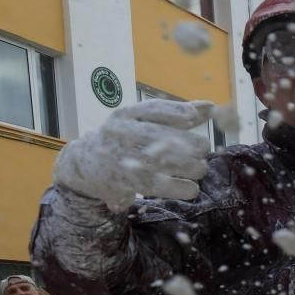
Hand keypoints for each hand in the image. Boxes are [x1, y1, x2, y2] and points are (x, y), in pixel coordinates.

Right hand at [53, 99, 214, 206]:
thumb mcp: (138, 121)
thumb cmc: (122, 140)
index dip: (175, 111)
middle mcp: (120, 134)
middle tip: (202, 150)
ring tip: (199, 168)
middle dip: (191, 144)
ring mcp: (122, 158)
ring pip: (165, 162)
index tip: (193, 116)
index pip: (152, 109)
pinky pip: (161, 185)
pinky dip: (183, 188)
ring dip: (191, 167)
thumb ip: (174, 115)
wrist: (84, 166)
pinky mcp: (127, 182)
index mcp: (124, 115)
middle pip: (162, 136)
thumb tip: (210, 106)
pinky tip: (192, 188)